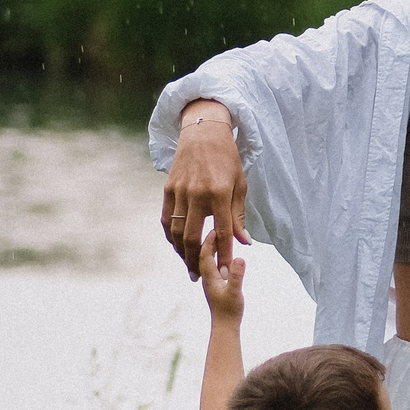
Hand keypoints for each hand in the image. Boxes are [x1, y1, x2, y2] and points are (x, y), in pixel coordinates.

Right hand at [164, 101, 249, 277]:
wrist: (203, 133)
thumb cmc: (227, 158)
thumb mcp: (239, 184)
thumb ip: (238, 215)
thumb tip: (244, 242)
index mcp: (218, 193)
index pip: (222, 231)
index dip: (225, 254)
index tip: (226, 270)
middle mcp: (197, 194)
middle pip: (192, 237)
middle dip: (196, 260)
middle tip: (201, 276)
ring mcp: (179, 191)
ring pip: (175, 231)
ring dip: (181, 252)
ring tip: (189, 266)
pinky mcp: (168, 189)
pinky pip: (165, 219)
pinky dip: (169, 236)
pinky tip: (176, 246)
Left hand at [199, 234, 245, 322]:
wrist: (224, 327)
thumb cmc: (229, 311)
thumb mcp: (235, 291)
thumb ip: (236, 275)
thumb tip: (239, 257)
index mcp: (209, 277)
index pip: (205, 254)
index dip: (209, 240)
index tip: (215, 228)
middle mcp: (207, 277)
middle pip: (204, 254)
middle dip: (209, 240)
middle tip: (217, 227)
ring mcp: (211, 281)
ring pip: (208, 260)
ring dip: (212, 248)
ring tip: (220, 237)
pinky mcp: (215, 285)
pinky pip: (213, 266)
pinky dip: (216, 256)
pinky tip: (223, 255)